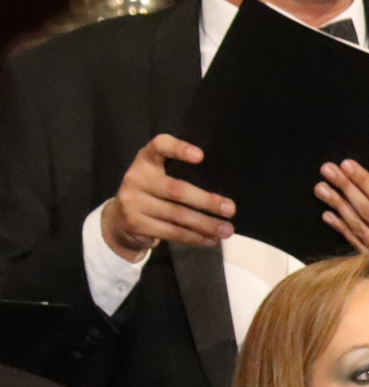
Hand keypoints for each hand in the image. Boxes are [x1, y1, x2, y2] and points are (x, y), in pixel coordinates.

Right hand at [103, 134, 233, 257]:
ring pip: (177, 215)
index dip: (178, 149)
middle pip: (176, 190)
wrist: (119, 219)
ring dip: (206, 224)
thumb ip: (179, 175)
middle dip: (206, 201)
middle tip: (230, 209)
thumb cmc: (151, 193)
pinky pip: (172, 232)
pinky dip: (195, 237)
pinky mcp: (136, 224)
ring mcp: (133, 202)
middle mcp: (136, 178)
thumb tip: (221, 195)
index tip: (200, 156)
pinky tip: (211, 239)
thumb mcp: (158, 176)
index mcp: (145, 160)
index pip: (159, 147)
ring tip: (227, 230)